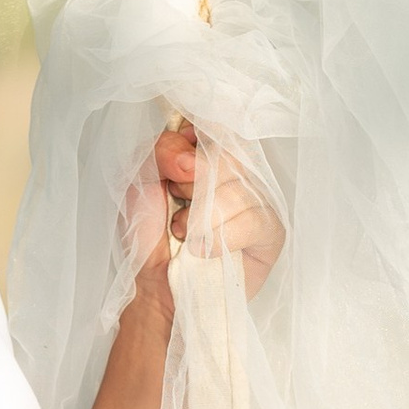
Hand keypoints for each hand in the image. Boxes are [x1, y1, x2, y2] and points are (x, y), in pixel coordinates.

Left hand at [147, 119, 286, 302]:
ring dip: (202, 216)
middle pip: (230, 153)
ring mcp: (257, 199)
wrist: (153, 285)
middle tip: (176, 203)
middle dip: (192, 183)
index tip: (174, 165)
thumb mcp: (139, 181)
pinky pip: (254, 220)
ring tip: (184, 233)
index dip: (195, 139)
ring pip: (240, 188)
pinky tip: (202, 250)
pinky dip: (222, 236)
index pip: (218, 122)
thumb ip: (160, 152)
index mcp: (207, 150)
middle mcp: (237, 169)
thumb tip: (191, 159)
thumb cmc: (148, 234)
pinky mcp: (269, 232)